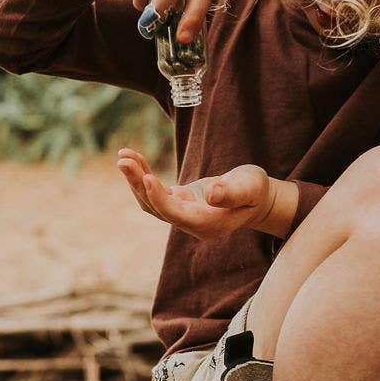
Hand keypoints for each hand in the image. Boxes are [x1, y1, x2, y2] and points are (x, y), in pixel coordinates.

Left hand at [117, 148, 276, 240]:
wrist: (256, 199)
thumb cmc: (255, 191)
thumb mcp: (251, 187)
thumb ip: (232, 192)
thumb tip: (211, 194)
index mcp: (208, 224)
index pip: (176, 215)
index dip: (159, 198)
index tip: (147, 177)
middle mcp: (191, 224)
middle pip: (157, 208)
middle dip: (138, 184)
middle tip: (123, 159)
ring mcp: (183, 215)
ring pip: (152, 201)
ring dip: (135, 179)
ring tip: (124, 155)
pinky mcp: (178, 203)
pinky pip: (156, 192)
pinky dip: (144, 175)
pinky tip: (134, 158)